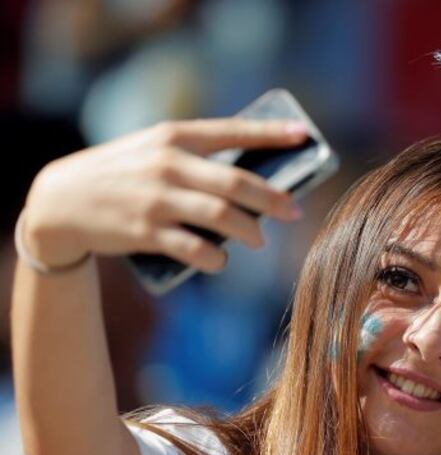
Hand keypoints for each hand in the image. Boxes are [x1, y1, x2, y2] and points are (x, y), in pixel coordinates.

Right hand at [18, 118, 306, 271]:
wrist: (60, 200)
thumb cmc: (121, 174)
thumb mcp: (152, 150)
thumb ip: (196, 158)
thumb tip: (253, 182)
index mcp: (174, 137)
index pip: (233, 132)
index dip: (271, 134)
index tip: (303, 136)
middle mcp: (169, 165)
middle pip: (237, 183)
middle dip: (274, 199)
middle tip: (294, 212)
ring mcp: (158, 199)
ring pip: (222, 216)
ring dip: (249, 231)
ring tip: (259, 240)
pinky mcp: (146, 232)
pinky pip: (194, 249)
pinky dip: (216, 258)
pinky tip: (221, 259)